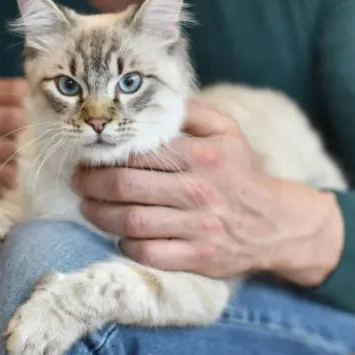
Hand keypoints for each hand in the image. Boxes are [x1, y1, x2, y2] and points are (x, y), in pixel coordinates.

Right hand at [0, 78, 26, 221]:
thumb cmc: (6, 147)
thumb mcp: (17, 123)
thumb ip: (28, 106)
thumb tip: (51, 96)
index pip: (14, 90)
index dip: (31, 106)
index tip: (34, 118)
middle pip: (12, 117)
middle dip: (25, 134)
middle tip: (26, 144)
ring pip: (6, 147)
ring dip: (18, 157)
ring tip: (17, 162)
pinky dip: (8, 175)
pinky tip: (11, 178)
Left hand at [74, 100, 343, 285]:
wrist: (275, 223)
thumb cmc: (242, 173)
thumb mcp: (228, 132)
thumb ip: (193, 111)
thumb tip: (156, 96)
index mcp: (202, 156)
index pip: (141, 151)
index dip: (107, 153)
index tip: (90, 153)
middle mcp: (198, 190)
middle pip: (126, 187)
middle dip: (91, 183)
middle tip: (78, 180)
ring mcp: (197, 227)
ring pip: (130, 222)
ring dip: (99, 215)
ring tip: (88, 206)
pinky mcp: (197, 257)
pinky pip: (147, 253)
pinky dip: (125, 245)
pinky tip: (120, 235)